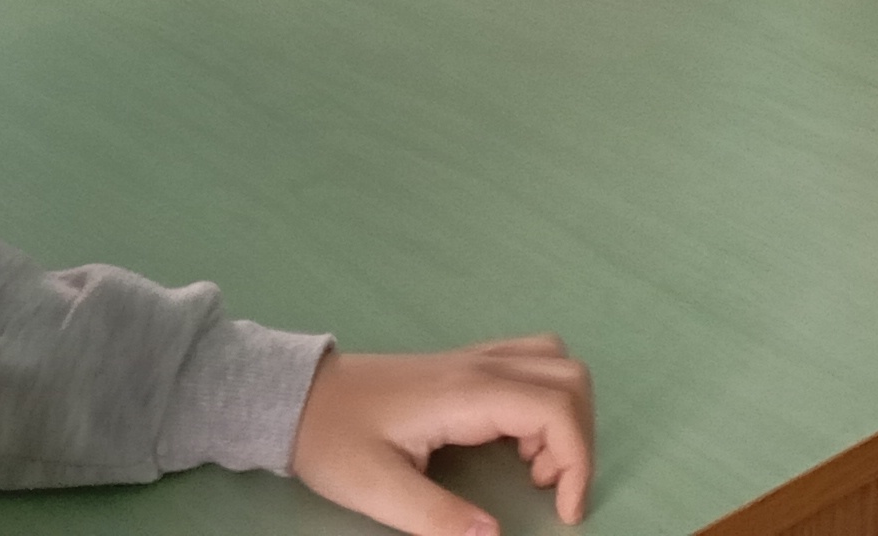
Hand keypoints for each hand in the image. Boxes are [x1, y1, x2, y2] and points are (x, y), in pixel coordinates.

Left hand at [291, 339, 596, 534]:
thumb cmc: (334, 439)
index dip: (577, 462)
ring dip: (563, 417)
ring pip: (555, 365)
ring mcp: (475, 360)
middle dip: (579, 440)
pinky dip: (544, 404)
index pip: (555, 409)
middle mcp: (480, 366)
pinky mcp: (467, 365)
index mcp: (466, 393)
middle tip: (547, 490)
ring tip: (531, 468)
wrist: (299, 397)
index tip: (563, 513)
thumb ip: (436, 517)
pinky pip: (532, 367)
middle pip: (570, 379)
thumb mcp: (377, 488)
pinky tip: (514, 444)